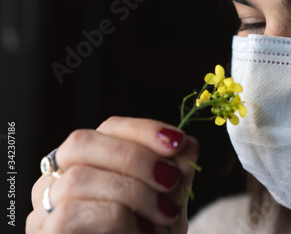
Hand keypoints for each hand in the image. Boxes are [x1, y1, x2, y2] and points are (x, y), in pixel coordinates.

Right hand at [27, 116, 198, 233]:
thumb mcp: (170, 200)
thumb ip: (177, 170)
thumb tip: (186, 144)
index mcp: (91, 162)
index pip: (109, 127)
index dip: (144, 130)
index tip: (177, 143)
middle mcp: (59, 179)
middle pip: (83, 142)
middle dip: (135, 158)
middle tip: (171, 180)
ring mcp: (45, 208)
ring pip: (79, 178)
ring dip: (133, 193)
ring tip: (164, 215)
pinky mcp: (45, 233)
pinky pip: (72, 214)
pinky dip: (118, 220)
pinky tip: (141, 231)